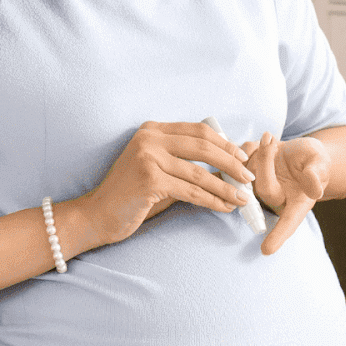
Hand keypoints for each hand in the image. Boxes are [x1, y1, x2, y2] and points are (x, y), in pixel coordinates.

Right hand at [78, 121, 255, 245]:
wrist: (97, 215)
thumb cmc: (132, 194)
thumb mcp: (158, 168)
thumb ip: (185, 161)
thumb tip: (228, 162)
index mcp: (153, 130)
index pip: (199, 131)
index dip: (225, 143)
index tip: (243, 157)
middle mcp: (150, 139)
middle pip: (204, 147)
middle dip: (231, 163)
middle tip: (249, 177)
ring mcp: (148, 158)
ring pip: (200, 172)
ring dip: (225, 187)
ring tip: (242, 198)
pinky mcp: (150, 180)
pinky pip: (190, 191)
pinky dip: (211, 200)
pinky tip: (224, 207)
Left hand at [242, 132, 329, 255]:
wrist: (301, 151)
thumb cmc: (315, 161)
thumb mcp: (320, 163)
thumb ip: (317, 174)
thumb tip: (314, 189)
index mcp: (296, 204)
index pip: (288, 223)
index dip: (278, 236)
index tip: (266, 250)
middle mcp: (276, 199)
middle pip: (263, 189)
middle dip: (265, 162)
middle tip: (271, 141)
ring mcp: (258, 186)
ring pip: (247, 173)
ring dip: (258, 151)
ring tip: (272, 140)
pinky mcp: (247, 172)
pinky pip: (240, 160)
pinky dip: (250, 147)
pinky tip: (263, 142)